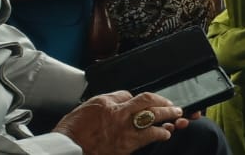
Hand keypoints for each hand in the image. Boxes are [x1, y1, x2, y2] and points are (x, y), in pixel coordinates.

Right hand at [54, 91, 187, 154]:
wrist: (68, 148)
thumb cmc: (76, 127)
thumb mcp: (94, 103)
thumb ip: (114, 98)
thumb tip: (127, 97)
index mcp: (113, 106)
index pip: (142, 98)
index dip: (156, 98)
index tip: (161, 100)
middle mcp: (121, 119)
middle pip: (152, 109)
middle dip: (168, 108)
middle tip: (176, 109)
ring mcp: (124, 135)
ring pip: (153, 127)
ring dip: (166, 123)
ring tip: (173, 122)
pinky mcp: (124, 148)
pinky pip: (146, 141)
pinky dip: (157, 136)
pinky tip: (164, 134)